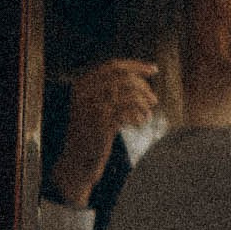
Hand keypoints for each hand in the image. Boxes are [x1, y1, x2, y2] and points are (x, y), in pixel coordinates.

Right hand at [50, 58, 157, 206]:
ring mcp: (93, 107)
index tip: (154, 70)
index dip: (136, 66)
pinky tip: (140, 124)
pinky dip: (139, 116)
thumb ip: (109, 92)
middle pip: (124, 78)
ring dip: (144, 104)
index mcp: (82, 85)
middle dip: (144, 88)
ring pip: (129, 94)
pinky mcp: (102, 123)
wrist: (76, 163)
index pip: (113, 66)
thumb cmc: (90, 135)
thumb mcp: (93, 108)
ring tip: (147, 115)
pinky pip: (129, 112)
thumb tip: (140, 79)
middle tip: (154, 101)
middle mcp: (85, 93)